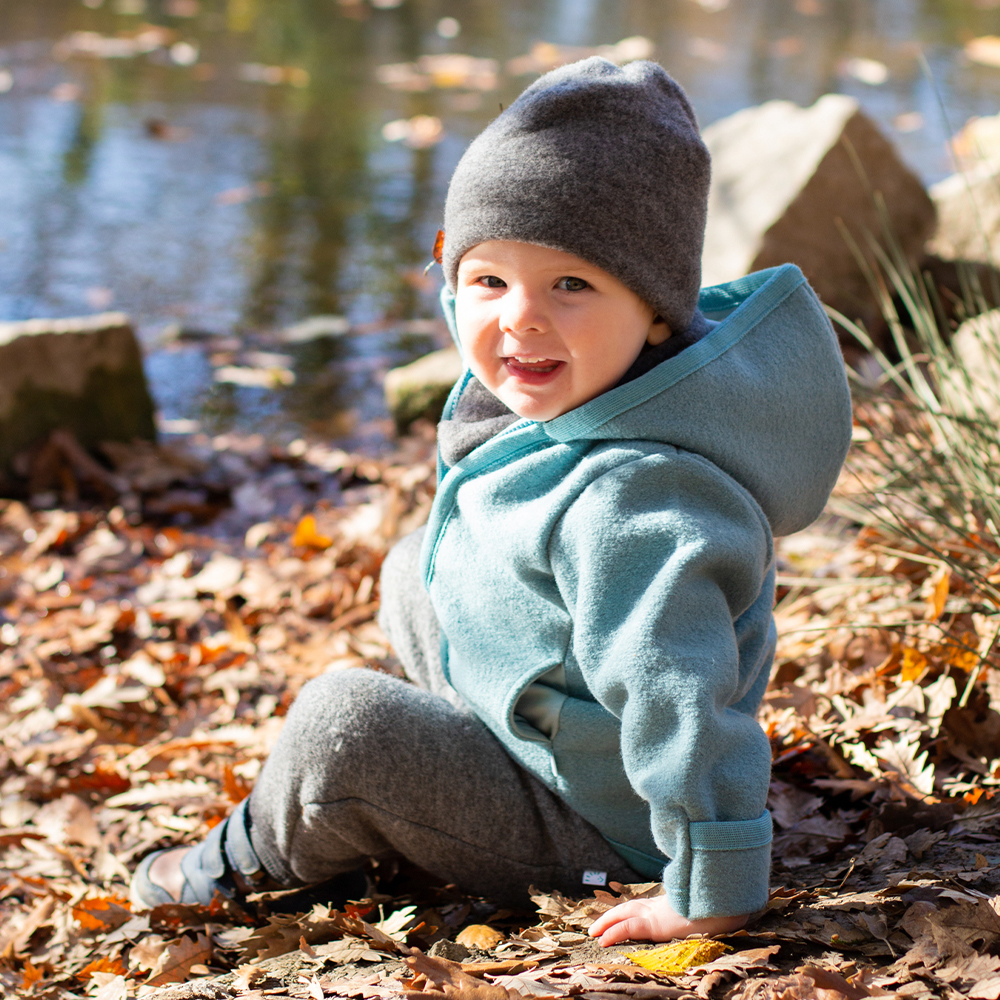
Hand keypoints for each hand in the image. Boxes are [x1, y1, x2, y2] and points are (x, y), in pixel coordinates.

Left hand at [588, 894, 748, 946]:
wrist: (728, 902)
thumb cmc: (722, 907)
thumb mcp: (707, 910)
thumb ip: (699, 911)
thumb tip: (711, 915)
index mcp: (671, 904)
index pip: (645, 906)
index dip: (630, 911)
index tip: (619, 917)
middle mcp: (661, 905)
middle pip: (630, 907)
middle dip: (612, 915)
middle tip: (596, 926)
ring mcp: (658, 911)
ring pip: (624, 914)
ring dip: (607, 922)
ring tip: (594, 932)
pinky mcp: (657, 922)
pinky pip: (629, 928)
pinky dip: (614, 932)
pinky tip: (603, 939)